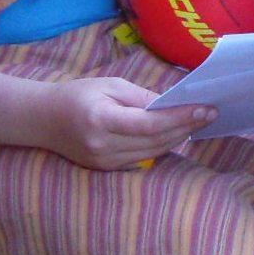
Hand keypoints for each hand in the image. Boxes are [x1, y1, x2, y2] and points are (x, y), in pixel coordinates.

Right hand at [42, 77, 213, 169]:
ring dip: (178, 137)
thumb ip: (141, 97)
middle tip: (210, 114)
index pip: (150, 124)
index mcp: (102, 120)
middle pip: (156, 140)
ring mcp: (105, 162)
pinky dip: (161, 146)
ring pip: (153, 152)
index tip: (205, 109)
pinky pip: (143, 158)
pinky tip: (176, 133)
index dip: (181, 118)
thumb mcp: (109, 85)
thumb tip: (171, 106)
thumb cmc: (77, 95)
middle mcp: (104, 146)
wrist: (43, 120)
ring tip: (198, 122)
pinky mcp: (107, 169)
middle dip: (186, 127)